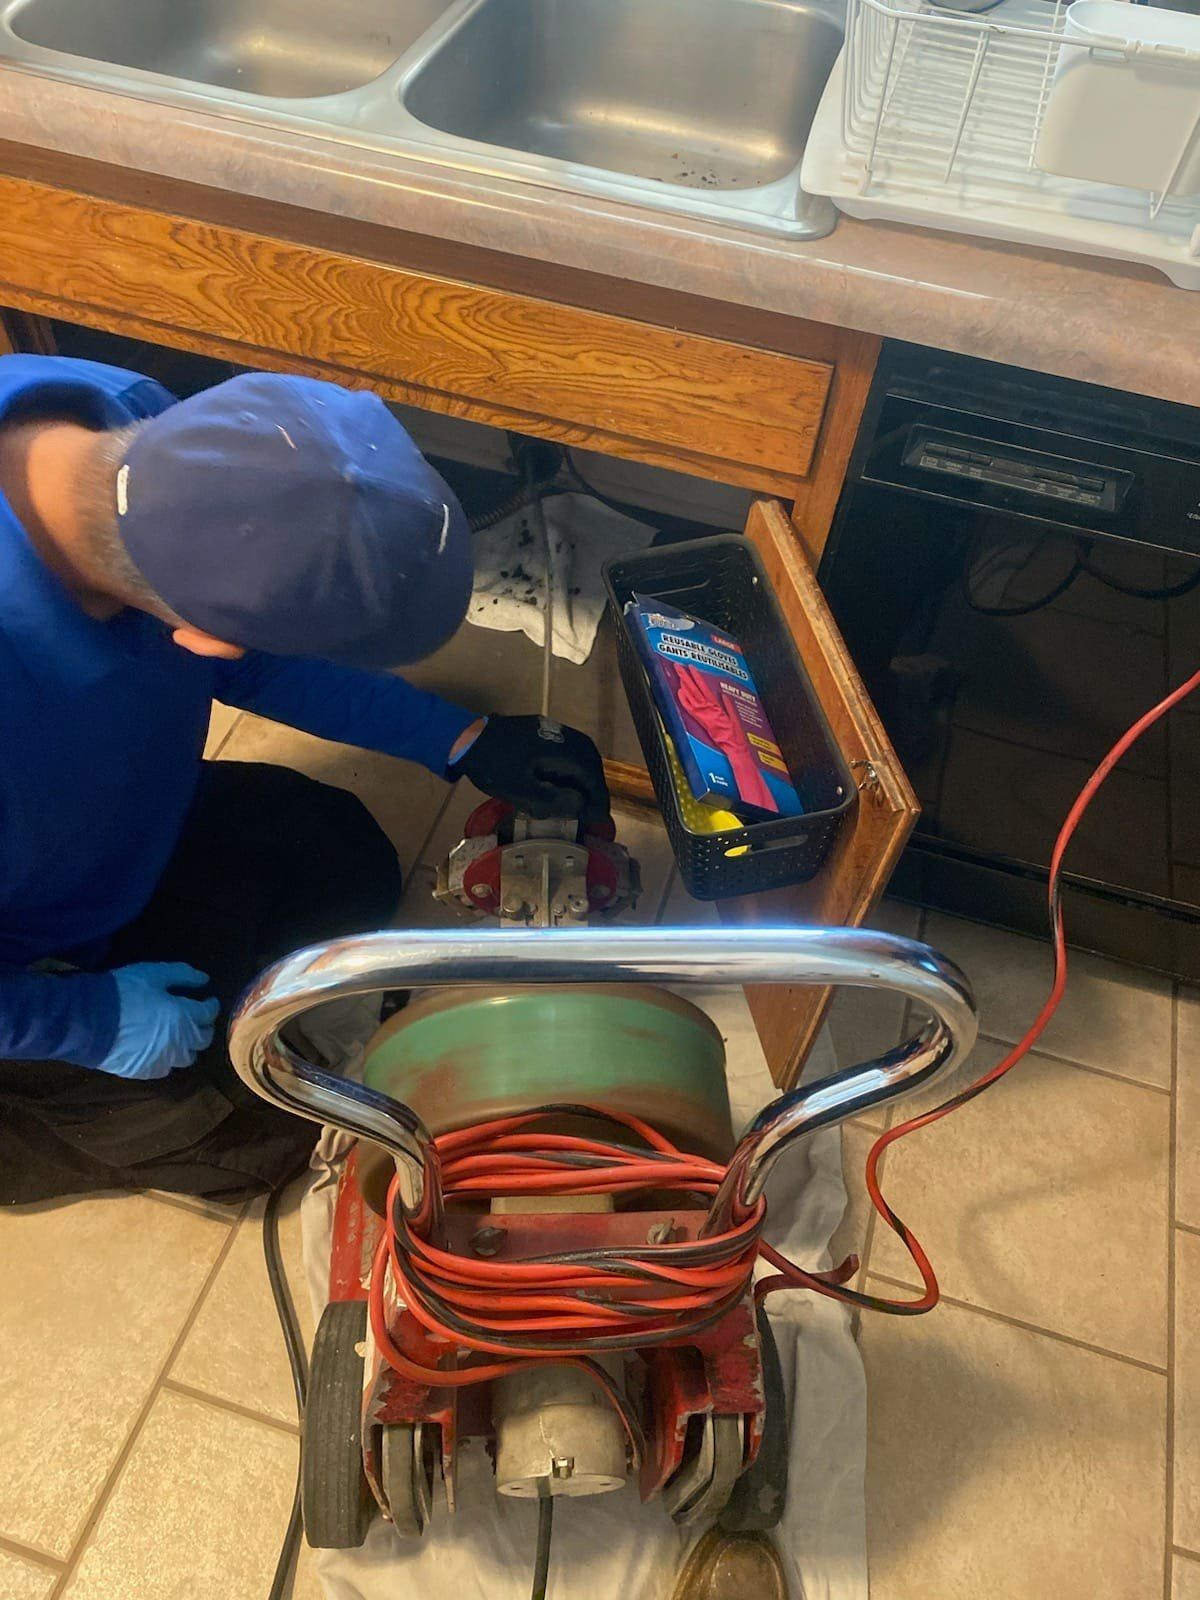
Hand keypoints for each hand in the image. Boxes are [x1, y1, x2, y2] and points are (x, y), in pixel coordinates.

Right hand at [97, 963, 219, 1080]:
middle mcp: (181, 1042)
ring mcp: (164, 1060)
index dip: (211, 1006)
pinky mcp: (146, 1071)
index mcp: (186, 1017)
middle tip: (197, 1019)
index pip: (209, 1014)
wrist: (89, 1020)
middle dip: (203, 1028)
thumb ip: (183, 975)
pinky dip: (166, 1059)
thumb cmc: (124, 992)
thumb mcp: (154, 973)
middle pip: (203, 1040)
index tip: (208, 1001)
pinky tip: (159, 1049)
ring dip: (187, 1046)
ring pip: (187, 1058)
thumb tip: (204, 980)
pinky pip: (164, 1068)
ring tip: (179, 1036)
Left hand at [450, 714, 609, 824]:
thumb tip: (581, 805)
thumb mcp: (521, 790)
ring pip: (579, 752)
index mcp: (560, 749)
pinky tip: (562, 780)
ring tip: (581, 797)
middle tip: (593, 809)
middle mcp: (560, 735)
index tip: (599, 816)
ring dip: (584, 775)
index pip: (590, 773)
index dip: (597, 797)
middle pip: (589, 760)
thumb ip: (553, 799)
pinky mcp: (538, 730)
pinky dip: (571, 766)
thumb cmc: (492, 767)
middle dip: (594, 786)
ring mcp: (549, 729)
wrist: (465, 739)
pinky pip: (565, 748)